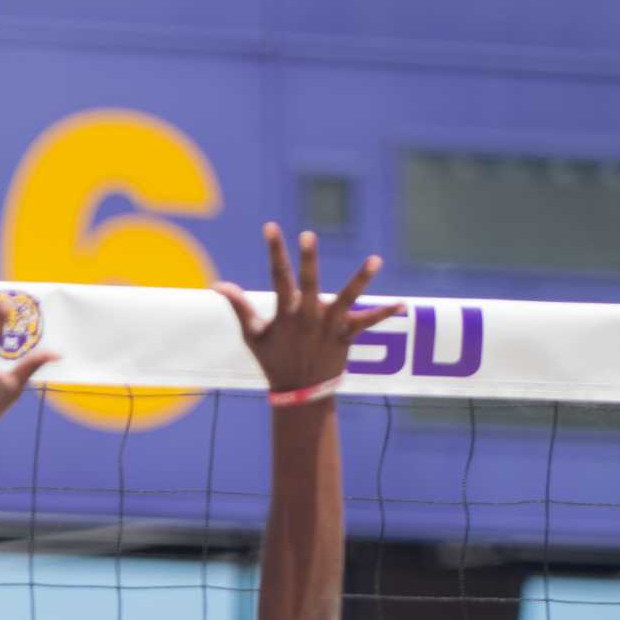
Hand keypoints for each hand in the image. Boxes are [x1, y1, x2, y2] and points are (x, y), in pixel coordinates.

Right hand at [213, 223, 406, 394]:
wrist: (298, 392)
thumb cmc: (273, 360)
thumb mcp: (252, 335)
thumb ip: (238, 307)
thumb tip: (217, 285)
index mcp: (284, 314)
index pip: (277, 276)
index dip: (274, 251)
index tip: (271, 227)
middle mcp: (307, 318)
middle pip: (309, 283)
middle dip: (308, 260)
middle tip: (308, 236)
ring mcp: (328, 327)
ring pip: (346, 299)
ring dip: (361, 279)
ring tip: (375, 259)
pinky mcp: (345, 337)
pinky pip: (367, 323)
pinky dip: (384, 314)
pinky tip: (403, 305)